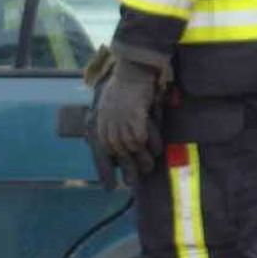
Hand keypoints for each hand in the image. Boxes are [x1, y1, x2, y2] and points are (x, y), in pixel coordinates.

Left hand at [91, 54, 164, 178]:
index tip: (108, 186)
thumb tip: (104, 143)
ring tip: (149, 167)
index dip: (105, 169)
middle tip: (133, 182)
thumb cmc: (123, 86)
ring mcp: (121, 120)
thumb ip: (107, 124)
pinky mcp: (134, 116)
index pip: (100, 150)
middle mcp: (108, 122)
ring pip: (130, 147)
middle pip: (117, 152)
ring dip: (141, 159)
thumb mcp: (108, 105)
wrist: (132, 70)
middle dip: (126, 168)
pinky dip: (149, 144)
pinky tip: (156, 150)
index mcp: (100, 121)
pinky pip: (141, 137)